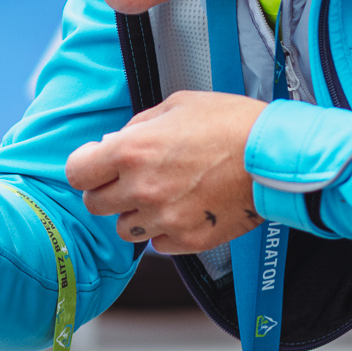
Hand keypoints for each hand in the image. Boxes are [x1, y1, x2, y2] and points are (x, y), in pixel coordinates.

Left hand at [64, 91, 263, 253]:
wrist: (274, 156)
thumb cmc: (230, 123)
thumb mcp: (177, 105)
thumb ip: (138, 127)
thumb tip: (113, 142)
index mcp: (132, 151)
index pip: (77, 173)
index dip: (85, 167)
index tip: (95, 164)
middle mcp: (142, 189)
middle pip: (95, 206)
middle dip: (107, 192)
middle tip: (130, 180)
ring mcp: (164, 219)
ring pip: (125, 229)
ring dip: (135, 214)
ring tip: (162, 196)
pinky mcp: (188, 240)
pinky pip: (158, 244)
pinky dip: (164, 231)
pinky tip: (183, 210)